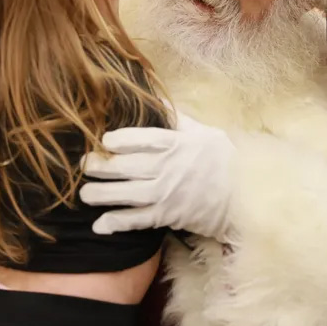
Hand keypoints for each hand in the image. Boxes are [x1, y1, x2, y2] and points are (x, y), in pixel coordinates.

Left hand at [79, 110, 235, 241]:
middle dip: (101, 167)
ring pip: (127, 195)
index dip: (120, 139)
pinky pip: (137, 221)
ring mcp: (166, 195)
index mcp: (177, 144)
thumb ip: (179, 119)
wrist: (243, 197)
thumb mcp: (205, 132)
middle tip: (83, 165)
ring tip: (84, 194)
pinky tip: (100, 225)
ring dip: (102, 195)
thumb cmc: (222, 160)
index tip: (104, 139)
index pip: (143, 139)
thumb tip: (158, 100)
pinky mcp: (167, 216)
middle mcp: (168, 169)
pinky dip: (117, 223)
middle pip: (127, 167)